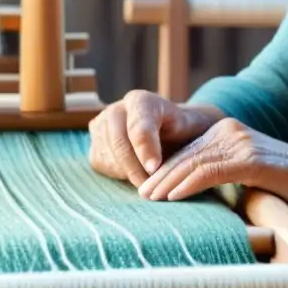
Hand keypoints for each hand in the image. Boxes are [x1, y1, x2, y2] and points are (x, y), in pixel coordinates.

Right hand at [88, 90, 220, 187]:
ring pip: (108, 155)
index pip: (138, 125)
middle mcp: (117, 109)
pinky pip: (101, 163)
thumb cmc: (186, 132)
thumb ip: (183, 139)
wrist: (171, 132)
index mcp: (142, 100)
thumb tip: (161, 163)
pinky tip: (137, 174)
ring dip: (129, 173)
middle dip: (135, 168)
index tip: (154, 168)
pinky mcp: (95, 144)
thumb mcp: (192, 131)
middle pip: (118, 141)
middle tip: (153, 187)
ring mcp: (101, 125)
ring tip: (151, 181)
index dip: (145, 148)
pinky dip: (120, 174)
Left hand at [137, 117, 287, 202]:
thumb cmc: (280, 177)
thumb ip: (220, 168)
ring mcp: (238, 143)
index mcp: (224, 129)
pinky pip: (210, 172)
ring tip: (151, 198)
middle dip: (161, 175)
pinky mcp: (248, 159)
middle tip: (141, 194)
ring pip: (194, 163)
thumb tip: (190, 186)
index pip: (188, 150)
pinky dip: (188, 185)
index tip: (147, 186)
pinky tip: (174, 196)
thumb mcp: (244, 167)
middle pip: (186, 155)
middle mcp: (228, 131)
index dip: (166, 168)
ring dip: (168, 182)